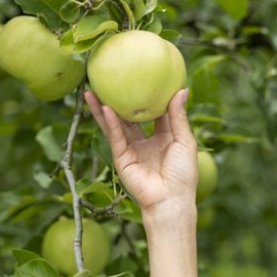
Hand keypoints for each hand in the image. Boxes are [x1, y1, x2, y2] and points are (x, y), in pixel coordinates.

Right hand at [84, 89, 196, 215]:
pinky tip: (104, 107)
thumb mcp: (185, 141)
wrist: (171, 200)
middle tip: (111, 81)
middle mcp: (146, 143)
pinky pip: (115, 137)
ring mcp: (132, 151)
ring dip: (103, 108)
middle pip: (130, 117)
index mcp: (164, 138)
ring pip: (116, 125)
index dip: (150, 96)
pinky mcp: (122, 159)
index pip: (155, 113)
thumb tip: (181, 90)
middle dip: (120, 100)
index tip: (144, 76)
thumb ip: (179, 116)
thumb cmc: (183, 174)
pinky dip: (110, 122)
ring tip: (91, 90)